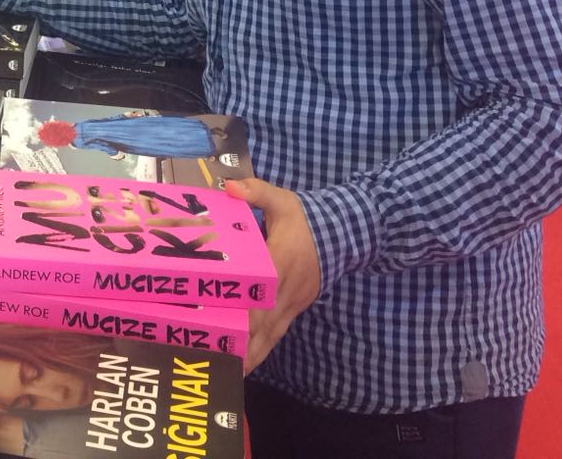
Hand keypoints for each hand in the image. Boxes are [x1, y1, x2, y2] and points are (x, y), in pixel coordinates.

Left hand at [227, 178, 321, 373]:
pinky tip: (247, 365)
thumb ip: (255, 191)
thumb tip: (230, 186)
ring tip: (228, 373)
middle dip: (240, 340)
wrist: (346, 233)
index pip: (261, 289)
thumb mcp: (281, 199)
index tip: (225, 324)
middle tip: (215, 357)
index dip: (244, 308)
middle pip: (262, 320)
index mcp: (281, 260)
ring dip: (251, 354)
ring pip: (270, 333)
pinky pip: (278, 333)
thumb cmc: (306, 218)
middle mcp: (287, 288)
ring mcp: (293, 302)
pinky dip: (263, 350)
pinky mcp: (296, 308)